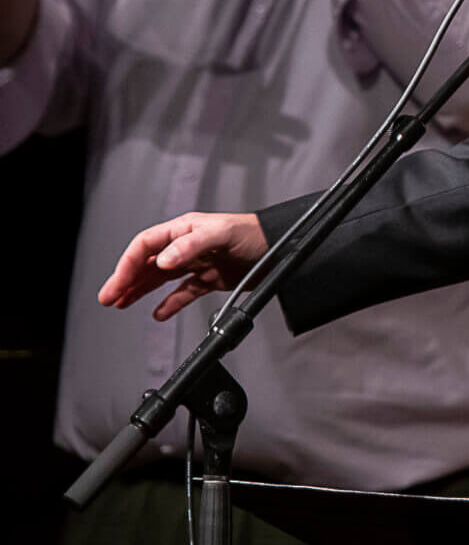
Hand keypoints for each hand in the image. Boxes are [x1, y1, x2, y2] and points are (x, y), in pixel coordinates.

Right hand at [99, 212, 270, 320]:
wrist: (284, 248)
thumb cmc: (256, 233)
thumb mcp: (222, 234)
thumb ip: (190, 246)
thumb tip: (162, 261)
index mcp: (184, 230)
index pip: (145, 246)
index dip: (126, 265)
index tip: (115, 285)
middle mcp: (188, 245)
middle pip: (148, 263)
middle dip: (126, 280)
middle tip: (108, 299)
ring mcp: (199, 262)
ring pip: (161, 278)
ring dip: (140, 291)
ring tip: (121, 304)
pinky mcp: (212, 279)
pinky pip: (184, 292)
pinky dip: (171, 304)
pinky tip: (158, 314)